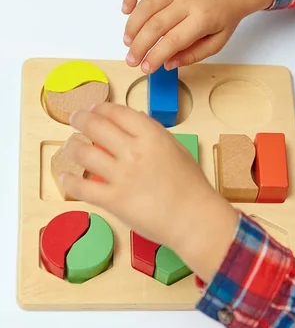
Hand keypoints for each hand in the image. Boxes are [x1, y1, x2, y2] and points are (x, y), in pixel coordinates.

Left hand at [61, 103, 238, 282]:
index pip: (118, 113)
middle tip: (75, 119)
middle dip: (80, 119)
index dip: (101, 108)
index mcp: (152, 137)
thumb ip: (155, 135)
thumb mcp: (177, 150)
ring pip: (84, 153)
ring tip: (71, 146)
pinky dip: (70, 182)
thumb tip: (134, 122)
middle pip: (97, 126)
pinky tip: (66, 178)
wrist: (195, 219)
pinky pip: (82, 187)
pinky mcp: (114, 200)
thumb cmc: (192, 187)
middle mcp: (134, 152)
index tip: (93, 108)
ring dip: (72, 147)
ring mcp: (122, 176)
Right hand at [122, 0, 274, 73]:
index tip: (145, 68)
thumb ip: (193, 55)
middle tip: (131, 60)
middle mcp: (186, 1)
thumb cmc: (224, 16)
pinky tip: (126, 10)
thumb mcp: (217, 42)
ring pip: (146, 6)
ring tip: (128, 42)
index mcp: (202, 19)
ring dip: (132, 26)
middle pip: (155, 25)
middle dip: (139, 46)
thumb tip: (168, 64)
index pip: (173, 40)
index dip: (155, 56)